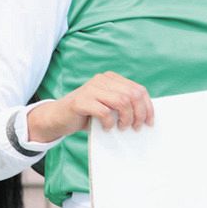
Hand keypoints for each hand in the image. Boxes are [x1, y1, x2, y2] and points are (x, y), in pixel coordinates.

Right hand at [27, 71, 153, 140]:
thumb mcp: (108, 107)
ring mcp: (91, 88)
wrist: (57, 118)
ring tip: (122, 128)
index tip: (150, 122)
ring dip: (126, 118)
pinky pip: (103, 110)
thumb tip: (145, 118)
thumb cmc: (86, 115)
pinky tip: (107, 128)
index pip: (138, 89)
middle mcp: (103, 79)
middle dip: (139, 113)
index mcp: (112, 79)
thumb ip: (122, 106)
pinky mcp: (81, 100)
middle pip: (132, 94)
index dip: (147, 107)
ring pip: (121, 101)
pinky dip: (109, 122)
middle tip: (136, 127)